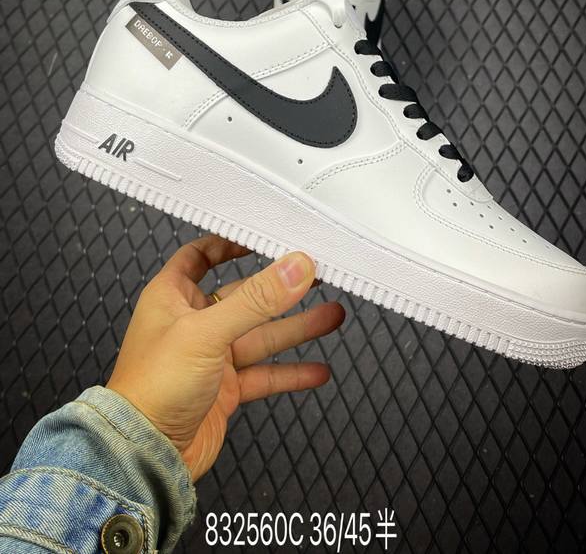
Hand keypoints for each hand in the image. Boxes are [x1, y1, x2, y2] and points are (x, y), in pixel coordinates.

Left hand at [107, 235, 344, 480]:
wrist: (143, 456)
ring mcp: (210, 358)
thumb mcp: (207, 332)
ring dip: (296, 328)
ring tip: (333, 316)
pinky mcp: (224, 390)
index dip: (228, 244)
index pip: (200, 257)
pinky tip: (317, 371)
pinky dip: (291, 373)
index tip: (261, 237)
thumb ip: (256, 300)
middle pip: (244, 297)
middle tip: (317, 277)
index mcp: (173, 297)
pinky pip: (264, 375)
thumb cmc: (152, 389)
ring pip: (260, 336)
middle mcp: (192, 324)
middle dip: (281, 288)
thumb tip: (296, 267)